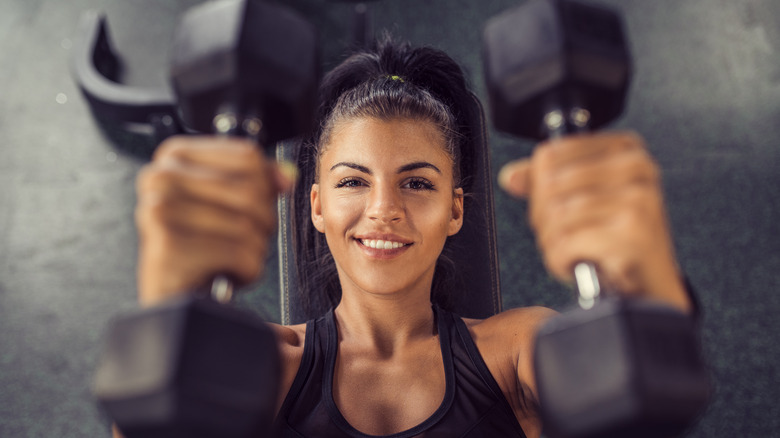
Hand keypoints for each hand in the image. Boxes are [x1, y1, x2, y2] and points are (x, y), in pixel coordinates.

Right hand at [134, 136, 292, 305]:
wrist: (172, 295)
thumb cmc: (197, 247)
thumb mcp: (225, 203)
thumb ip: (257, 181)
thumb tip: (287, 176)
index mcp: (174, 156)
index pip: (248, 157)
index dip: (265, 187)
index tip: (251, 207)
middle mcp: (161, 177)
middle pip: (251, 191)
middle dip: (260, 223)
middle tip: (240, 240)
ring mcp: (161, 210)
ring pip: (248, 225)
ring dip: (253, 250)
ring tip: (228, 258)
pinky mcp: (168, 245)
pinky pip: (240, 254)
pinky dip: (246, 271)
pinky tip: (224, 273)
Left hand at [499, 131, 689, 310]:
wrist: (651, 283)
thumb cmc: (616, 239)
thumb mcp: (584, 198)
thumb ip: (547, 181)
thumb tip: (511, 177)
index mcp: (625, 149)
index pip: (550, 155)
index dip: (536, 187)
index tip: (549, 207)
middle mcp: (636, 167)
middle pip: (550, 184)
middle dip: (542, 219)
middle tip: (558, 236)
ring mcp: (638, 198)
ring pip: (556, 215)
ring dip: (551, 243)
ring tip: (569, 251)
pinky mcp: (634, 232)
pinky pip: (567, 242)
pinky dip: (560, 260)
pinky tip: (575, 264)